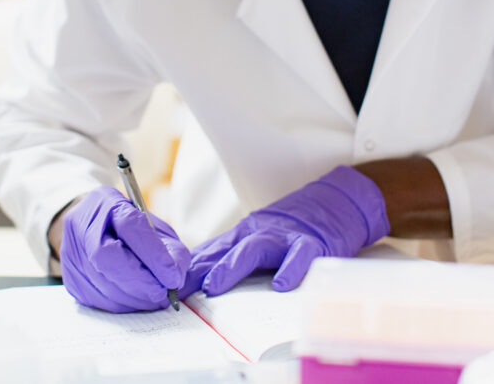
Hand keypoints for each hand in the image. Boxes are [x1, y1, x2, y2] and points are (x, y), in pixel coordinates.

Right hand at [60, 186, 190, 312]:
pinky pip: (97, 300)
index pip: (130, 226)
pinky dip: (122, 304)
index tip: (173, 276)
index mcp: (106, 202)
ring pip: (103, 284)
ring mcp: (71, 253)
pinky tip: (135, 299)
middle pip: (109, 258)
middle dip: (142, 281)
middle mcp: (82, 225)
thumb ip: (169, 247)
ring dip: (135, 297)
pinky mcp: (70, 279)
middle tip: (164, 293)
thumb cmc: (126, 228)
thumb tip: (176, 276)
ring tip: (154, 298)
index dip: (154, 255)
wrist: (88, 228)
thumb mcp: (153, 227)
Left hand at [182, 166, 388, 295]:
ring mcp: (284, 238)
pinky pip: (300, 256)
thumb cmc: (289, 230)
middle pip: (223, 250)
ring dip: (232, 267)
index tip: (159, 289)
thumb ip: (225, 259)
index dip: (183, 271)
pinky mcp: (313, 244)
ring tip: (215, 286)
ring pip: (254, 248)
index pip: (206, 254)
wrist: (334, 204)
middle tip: (179, 289)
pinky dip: (290, 269)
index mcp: (240, 237)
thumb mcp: (253, 241)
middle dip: (198, 269)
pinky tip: (281, 285)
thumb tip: (188, 282)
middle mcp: (257, 234)